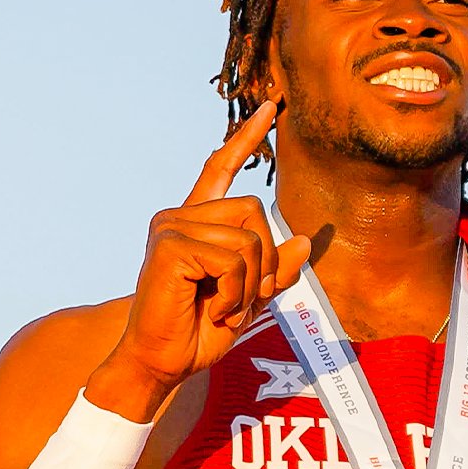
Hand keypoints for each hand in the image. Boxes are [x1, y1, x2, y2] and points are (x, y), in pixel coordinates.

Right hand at [85, 100, 312, 421]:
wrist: (163, 361)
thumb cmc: (198, 333)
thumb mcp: (250, 299)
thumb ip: (274, 269)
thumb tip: (304, 242)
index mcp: (195, 224)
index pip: (221, 170)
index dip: (246, 138)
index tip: (270, 106)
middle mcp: (178, 218)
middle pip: (256, 210)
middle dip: (263, 262)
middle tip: (240, 299)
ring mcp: (170, 228)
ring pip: (249, 238)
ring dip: (250, 284)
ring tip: (223, 308)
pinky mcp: (169, 246)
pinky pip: (233, 258)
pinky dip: (236, 292)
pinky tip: (213, 308)